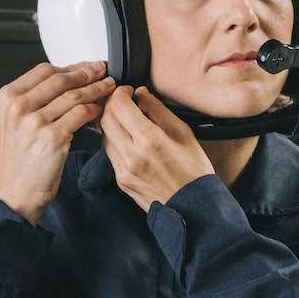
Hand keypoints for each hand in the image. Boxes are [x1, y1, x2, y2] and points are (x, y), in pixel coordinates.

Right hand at [0, 60, 113, 225]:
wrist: (14, 191)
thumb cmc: (19, 159)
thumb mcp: (15, 121)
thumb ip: (34, 99)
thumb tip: (68, 77)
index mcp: (8, 98)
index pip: (44, 70)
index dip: (70, 66)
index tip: (85, 66)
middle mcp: (19, 107)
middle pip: (61, 80)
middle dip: (86, 73)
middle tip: (103, 71)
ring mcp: (35, 122)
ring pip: (74, 96)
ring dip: (96, 89)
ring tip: (108, 87)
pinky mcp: (52, 138)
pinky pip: (80, 114)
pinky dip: (94, 110)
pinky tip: (100, 110)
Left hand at [99, 86, 214, 212]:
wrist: (193, 206)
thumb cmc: (194, 170)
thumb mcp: (183, 132)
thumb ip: (158, 110)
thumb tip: (141, 94)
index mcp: (149, 139)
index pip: (119, 106)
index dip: (121, 92)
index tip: (128, 91)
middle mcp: (131, 154)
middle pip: (106, 118)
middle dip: (112, 105)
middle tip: (123, 101)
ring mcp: (123, 169)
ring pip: (104, 135)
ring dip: (111, 122)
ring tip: (126, 120)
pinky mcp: (121, 180)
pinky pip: (110, 153)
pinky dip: (114, 140)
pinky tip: (127, 139)